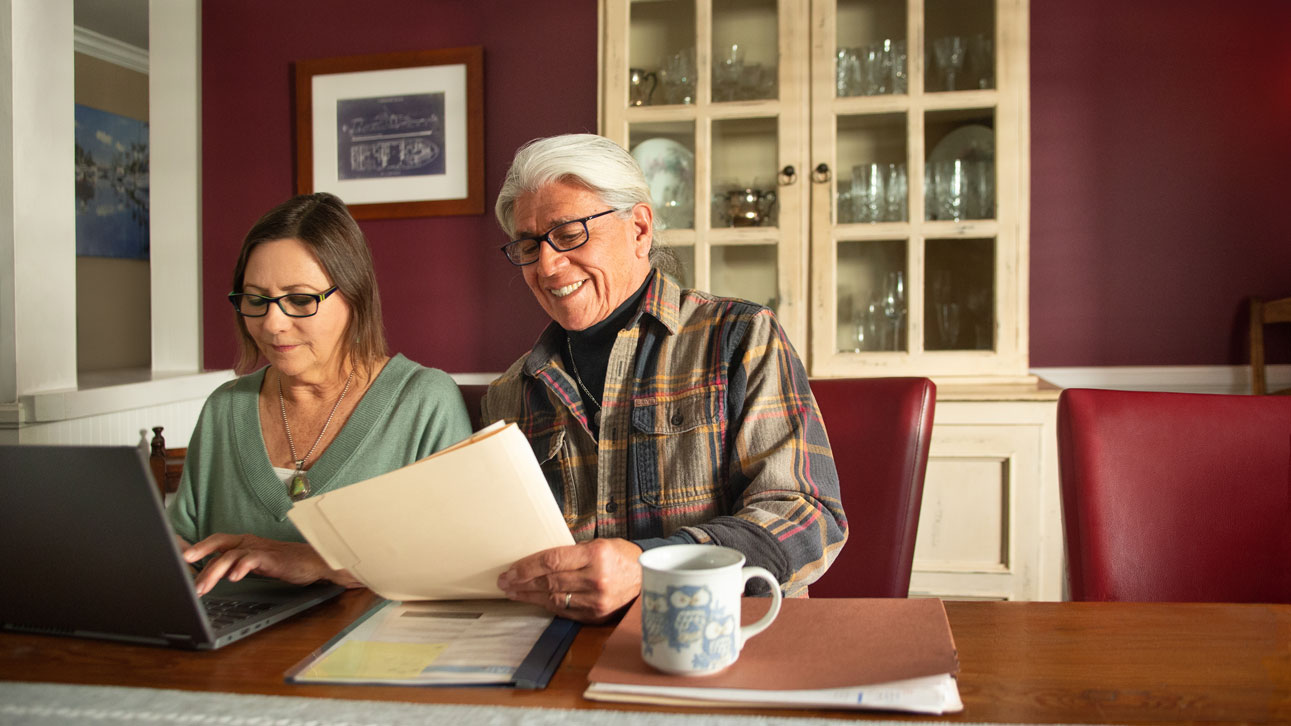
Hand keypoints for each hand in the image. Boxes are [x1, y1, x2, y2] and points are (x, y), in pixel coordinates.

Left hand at [182, 532, 360, 594]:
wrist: (315, 562)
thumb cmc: (285, 563)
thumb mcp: (255, 564)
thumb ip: (235, 566)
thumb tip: (211, 576)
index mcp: (244, 543)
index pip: (216, 542)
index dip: (197, 548)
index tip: (178, 558)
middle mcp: (249, 543)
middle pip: (219, 544)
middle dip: (199, 553)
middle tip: (182, 565)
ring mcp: (260, 550)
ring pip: (230, 556)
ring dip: (213, 572)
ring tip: (202, 588)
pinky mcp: (272, 558)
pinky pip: (252, 560)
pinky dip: (240, 568)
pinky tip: (233, 578)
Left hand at [497, 538, 642, 622]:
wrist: (647, 579)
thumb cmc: (621, 556)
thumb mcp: (599, 544)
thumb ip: (571, 553)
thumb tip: (538, 561)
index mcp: (596, 555)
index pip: (552, 561)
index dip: (527, 566)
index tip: (511, 570)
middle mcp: (596, 579)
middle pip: (549, 581)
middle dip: (522, 582)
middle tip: (505, 582)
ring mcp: (596, 600)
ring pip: (554, 598)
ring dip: (530, 596)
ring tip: (514, 592)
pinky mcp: (596, 615)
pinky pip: (565, 610)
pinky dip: (547, 605)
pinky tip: (535, 600)